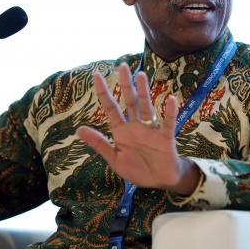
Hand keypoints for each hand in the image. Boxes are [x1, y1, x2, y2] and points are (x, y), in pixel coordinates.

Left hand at [77, 64, 199, 194]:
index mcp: (121, 131)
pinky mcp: (165, 138)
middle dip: (125, 85)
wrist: (158, 182)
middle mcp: (135, 126)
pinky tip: (171, 100)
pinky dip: (169, 112)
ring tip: (141, 76)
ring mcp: (150, 130)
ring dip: (144, 92)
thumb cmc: (137, 169)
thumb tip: (78, 129)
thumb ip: (99, 144)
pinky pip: (168, 123)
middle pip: (129, 101)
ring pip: (146, 107)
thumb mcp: (114, 159)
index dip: (104, 92)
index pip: (110, 108)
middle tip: (122, 66)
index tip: (97, 75)